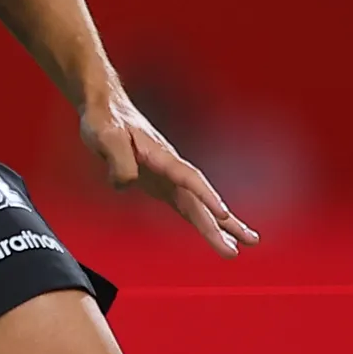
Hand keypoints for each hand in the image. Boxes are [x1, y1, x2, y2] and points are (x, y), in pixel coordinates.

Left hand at [79, 87, 255, 255]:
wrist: (105, 109)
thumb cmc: (106, 120)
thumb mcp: (106, 137)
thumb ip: (118, 160)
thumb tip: (125, 184)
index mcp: (160, 155)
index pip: (188, 178)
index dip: (205, 196)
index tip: (222, 214)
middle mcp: (171, 168)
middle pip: (199, 199)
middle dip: (221, 224)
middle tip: (246, 243)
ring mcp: (168, 177)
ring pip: (197, 205)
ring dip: (220, 226)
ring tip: (244, 244)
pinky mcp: (160, 184)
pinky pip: (185, 206)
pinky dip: (201, 220)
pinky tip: (217, 234)